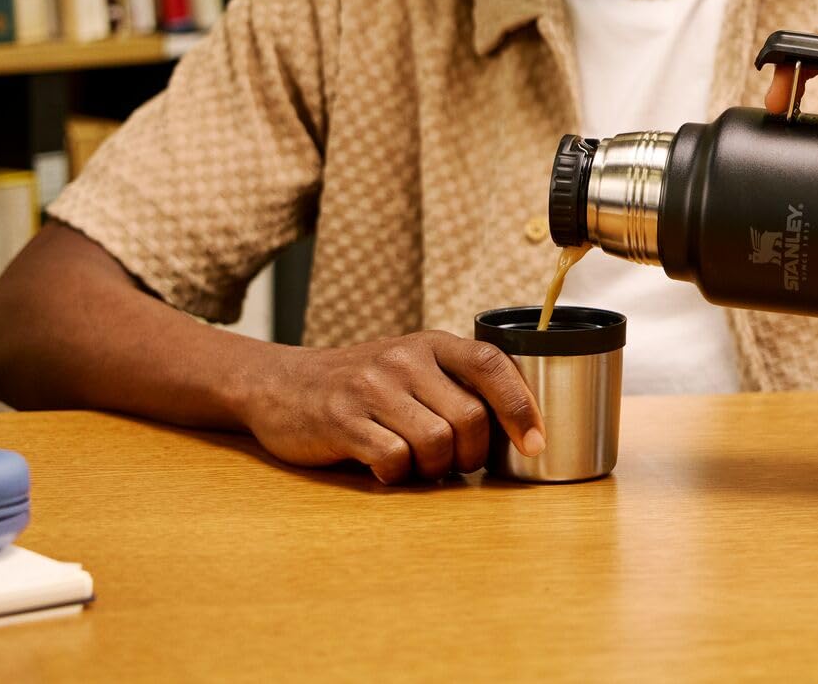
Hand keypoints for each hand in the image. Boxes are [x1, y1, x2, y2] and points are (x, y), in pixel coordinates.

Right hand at [240, 331, 544, 482]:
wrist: (282, 385)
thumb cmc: (361, 385)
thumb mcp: (411, 366)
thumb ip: (456, 384)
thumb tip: (520, 428)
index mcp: (431, 343)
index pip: (492, 365)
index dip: (521, 406)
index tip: (536, 442)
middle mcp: (404, 358)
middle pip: (469, 418)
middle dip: (471, 455)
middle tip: (453, 463)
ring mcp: (371, 387)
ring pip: (436, 443)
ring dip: (433, 469)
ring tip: (416, 464)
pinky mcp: (342, 419)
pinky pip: (393, 459)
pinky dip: (396, 474)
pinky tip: (383, 466)